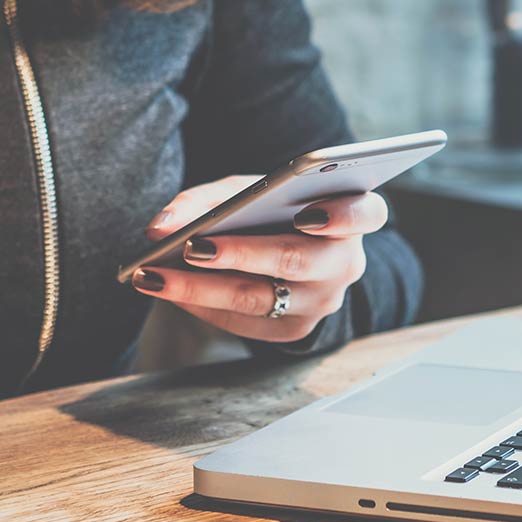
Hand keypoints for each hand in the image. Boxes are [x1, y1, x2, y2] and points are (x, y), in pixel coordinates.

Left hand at [133, 175, 387, 342]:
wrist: (286, 251)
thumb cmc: (271, 210)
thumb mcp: (248, 191)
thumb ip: (207, 200)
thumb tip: (160, 227)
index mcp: (351, 216)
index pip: (367, 214)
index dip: (341, 216)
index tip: (306, 214)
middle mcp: (345, 263)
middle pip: (296, 261)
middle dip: (241, 253)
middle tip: (192, 247)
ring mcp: (322, 302)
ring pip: (259, 298)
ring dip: (199, 288)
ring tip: (153, 275)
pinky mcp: (293, 330)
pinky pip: (244, 322)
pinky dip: (201, 305)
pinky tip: (167, 290)